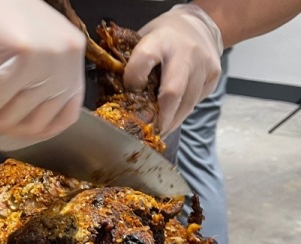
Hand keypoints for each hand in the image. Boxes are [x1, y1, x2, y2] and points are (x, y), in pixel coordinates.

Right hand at [0, 0, 85, 149]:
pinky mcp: (18, 58)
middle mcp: (66, 56)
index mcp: (70, 54)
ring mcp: (45, 57)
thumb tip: (14, 125)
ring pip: (6, 116)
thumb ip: (30, 82)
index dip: (27, 130)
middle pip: (30, 123)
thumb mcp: (20, 45)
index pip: (63, 116)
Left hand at [124, 4, 222, 135]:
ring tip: (159, 131)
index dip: (134, 78)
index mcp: (161, 40)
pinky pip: (196, 101)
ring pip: (187, 103)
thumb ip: (132, 63)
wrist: (199, 24)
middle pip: (172, 91)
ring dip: (171, 122)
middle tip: (149, 132)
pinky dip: (183, 112)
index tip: (129, 91)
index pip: (144, 58)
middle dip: (159, 117)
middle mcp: (185, 51)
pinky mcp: (214, 75)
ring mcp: (203, 64)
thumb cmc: (163, 38)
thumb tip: (116, 96)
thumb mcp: (143, 40)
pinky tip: (173, 116)